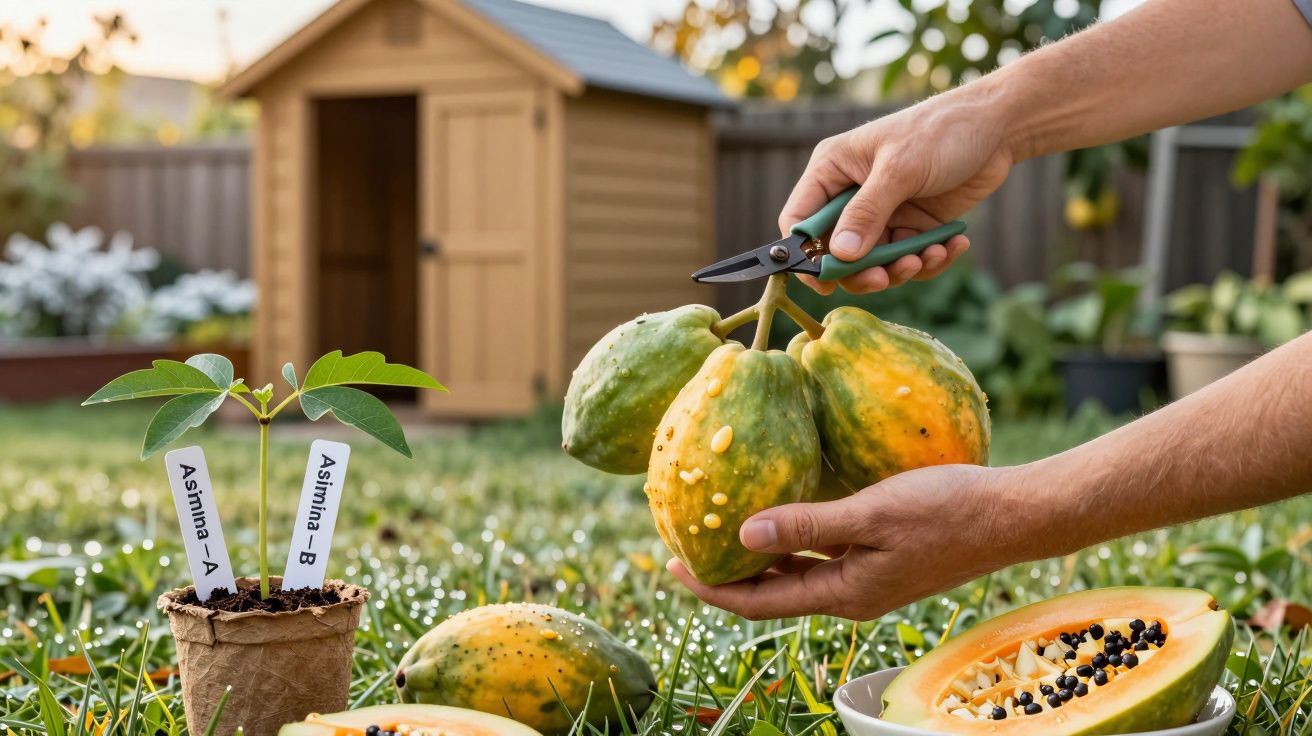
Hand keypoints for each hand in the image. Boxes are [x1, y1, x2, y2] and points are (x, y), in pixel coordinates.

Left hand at [666, 464, 1022, 620]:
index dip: (710, 588)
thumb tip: (742, 537)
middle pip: (772, 593)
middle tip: (684, 543)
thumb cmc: (949, 510)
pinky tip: (780, 514)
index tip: (669, 564)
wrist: (1015, 516)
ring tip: (719, 531)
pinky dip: (792, 542)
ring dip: (757, 558)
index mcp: (845, 593)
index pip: (759, 603)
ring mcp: (869, 577)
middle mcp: (852, 593)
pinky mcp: (883, 557)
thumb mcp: (871, 514)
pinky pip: (822, 555)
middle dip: (726, 574)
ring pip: (796, 574)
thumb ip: (807, 527)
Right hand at [782, 87, 1014, 294]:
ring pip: (874, 262)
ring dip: (900, 268)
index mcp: (833, 171)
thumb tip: (839, 255)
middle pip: (836, 252)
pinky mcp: (912, 225)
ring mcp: (883, 213)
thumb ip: (867, 213)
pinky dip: (929, 260)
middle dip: (861, 270)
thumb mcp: (900, 169)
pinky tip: (952, 245)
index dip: (804, 255)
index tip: (825, 282)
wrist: (996, 127)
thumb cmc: (940, 131)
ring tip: (930, 255)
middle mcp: (851, 195)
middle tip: (885, 277)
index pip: (800, 220)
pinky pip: (908, 258)